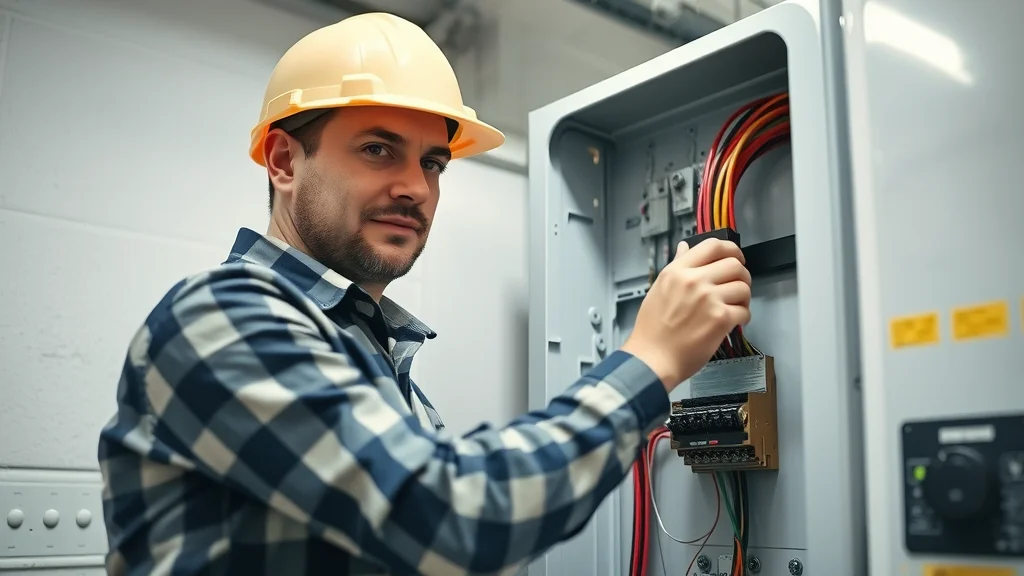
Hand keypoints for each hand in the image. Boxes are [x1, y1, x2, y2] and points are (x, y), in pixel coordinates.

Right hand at [621, 239, 751, 391]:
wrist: (652, 359)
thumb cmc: (652, 330)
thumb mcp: (659, 289)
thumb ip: (676, 266)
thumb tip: (685, 248)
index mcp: (677, 271)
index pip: (713, 246)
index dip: (731, 249)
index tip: (735, 258)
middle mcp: (694, 281)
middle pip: (734, 264)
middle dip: (742, 276)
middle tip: (737, 287)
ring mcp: (708, 299)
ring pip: (743, 287)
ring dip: (743, 298)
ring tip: (734, 307)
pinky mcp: (720, 319)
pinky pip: (745, 311)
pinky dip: (743, 317)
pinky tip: (731, 322)